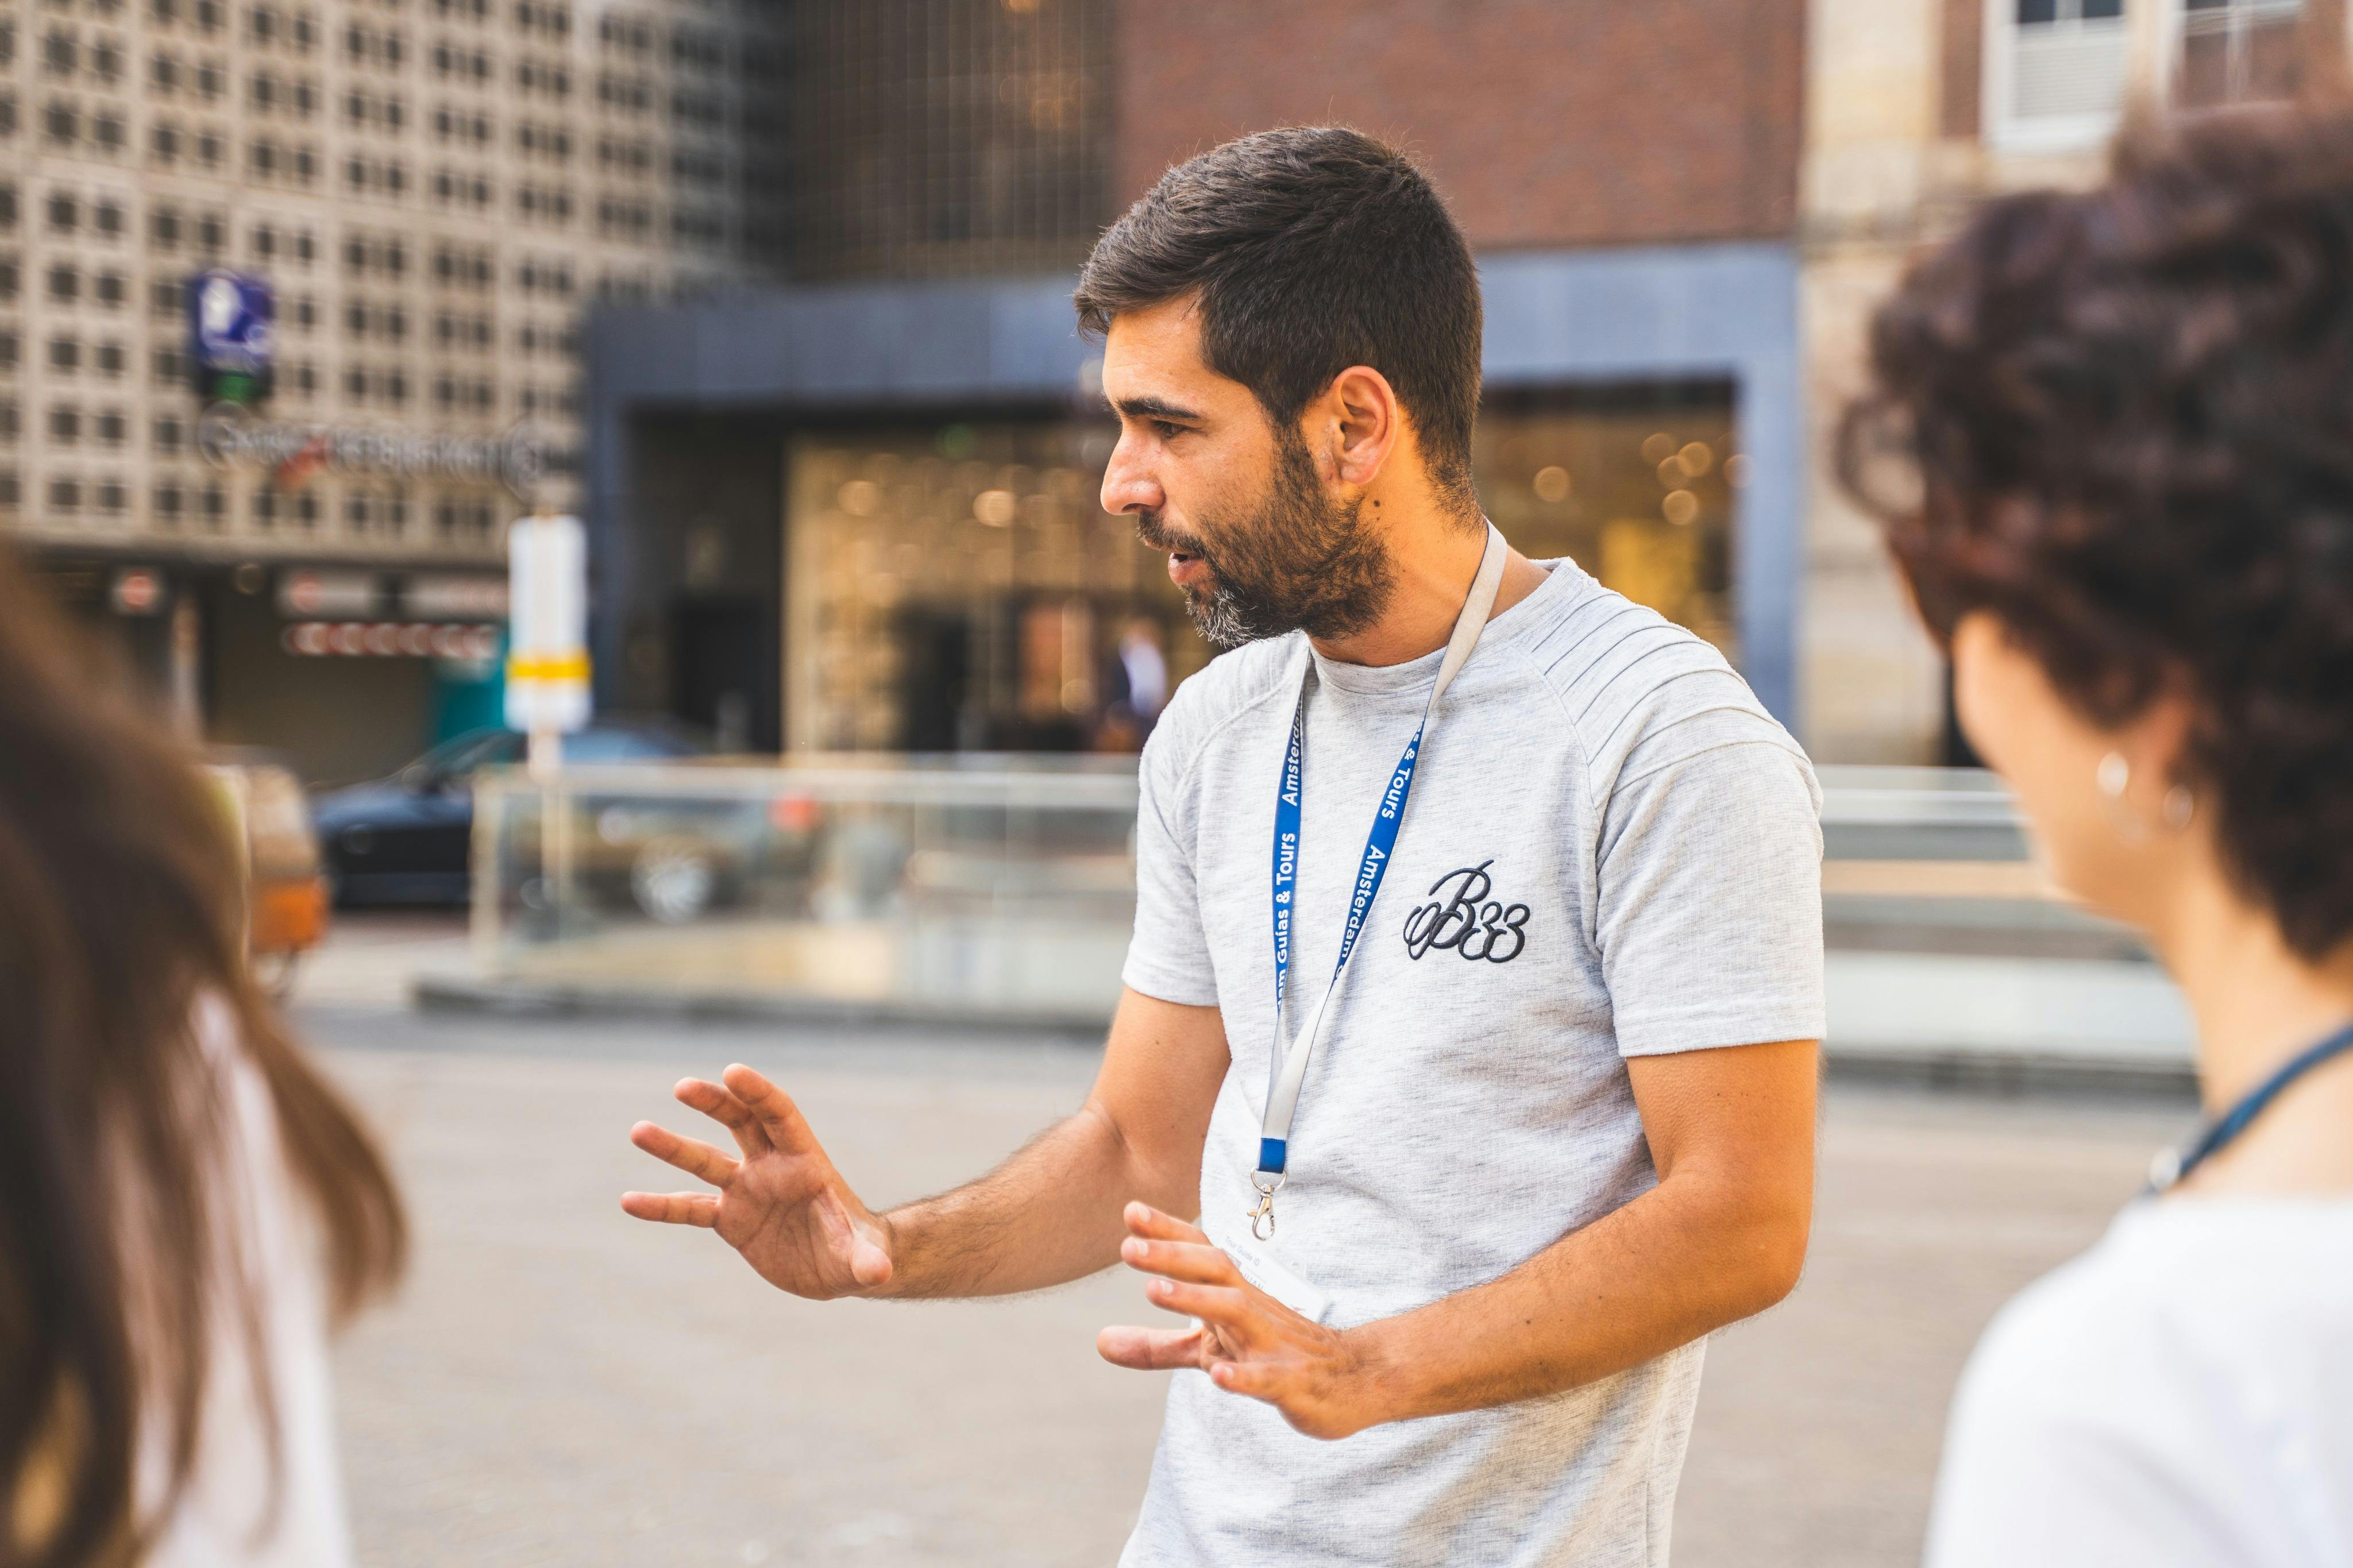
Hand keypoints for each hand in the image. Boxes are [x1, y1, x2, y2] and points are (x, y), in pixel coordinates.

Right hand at [622, 1063, 894, 1299]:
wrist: (841, 1269)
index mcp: (805, 1161)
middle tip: (683, 1086)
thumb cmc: (858, 1251)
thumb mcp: (864, 1258)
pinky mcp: (730, 1220)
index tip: (732, 1072)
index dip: (759, 1093)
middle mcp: (771, 1167)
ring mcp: (747, 1190)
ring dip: (673, 1146)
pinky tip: (629, 1201)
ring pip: (705, 1160)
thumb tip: (878, 1274)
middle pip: (740, 1122)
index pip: (779, 1115)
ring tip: (639, 1131)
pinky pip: (690, 1207)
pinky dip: (661, 1206)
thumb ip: (868, 1261)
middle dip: (715, 1103)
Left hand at [1096, 1204, 1388, 1440]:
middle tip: (1127, 1245)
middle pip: (1213, 1271)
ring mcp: (1273, 1342)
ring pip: (1236, 1312)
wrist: (1353, 1379)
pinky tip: (1217, 1376)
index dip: (1167, 1233)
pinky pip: (1268, 1378)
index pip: (1200, 1254)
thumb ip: (1158, 1346)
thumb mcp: (1211, 1349)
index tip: (1130, 1210)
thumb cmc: (1275, 1353)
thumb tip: (1099, 1341)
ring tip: (1152, 1291)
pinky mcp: (1291, 1382)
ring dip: (1195, 1300)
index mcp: (1234, 1294)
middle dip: (1171, 1256)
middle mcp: (1252, 1308)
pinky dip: (1244, 1376)